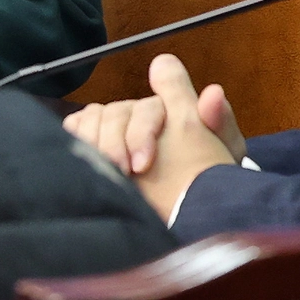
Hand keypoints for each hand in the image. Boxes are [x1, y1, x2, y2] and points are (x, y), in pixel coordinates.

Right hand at [63, 55, 241, 215]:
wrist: (189, 207)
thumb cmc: (209, 178)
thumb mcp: (224, 154)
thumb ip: (220, 122)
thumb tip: (211, 92)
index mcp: (172, 110)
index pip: (150, 104)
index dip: (142, 131)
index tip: (144, 163)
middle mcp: (141, 113)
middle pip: (119, 112)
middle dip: (118, 143)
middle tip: (124, 173)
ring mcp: (117, 125)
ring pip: (95, 117)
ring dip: (96, 143)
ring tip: (105, 171)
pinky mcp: (94, 139)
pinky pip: (76, 125)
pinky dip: (75, 136)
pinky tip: (84, 158)